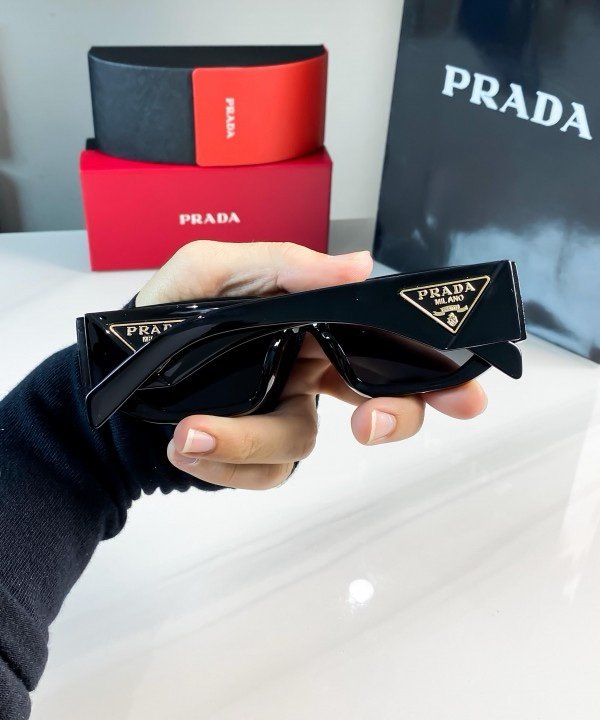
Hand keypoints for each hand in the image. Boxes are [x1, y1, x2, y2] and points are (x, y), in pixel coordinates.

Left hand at [137, 241, 486, 489]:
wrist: (114, 381)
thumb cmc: (163, 316)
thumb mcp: (211, 270)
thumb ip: (281, 265)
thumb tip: (359, 266)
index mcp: (309, 321)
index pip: (384, 338)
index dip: (431, 364)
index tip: (464, 390)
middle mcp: (308, 369)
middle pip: (378, 400)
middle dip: (394, 416)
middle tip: (373, 427)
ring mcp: (284, 413)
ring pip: (306, 443)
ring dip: (252, 441)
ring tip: (192, 433)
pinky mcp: (255, 455)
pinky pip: (262, 472)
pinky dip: (224, 463)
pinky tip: (186, 444)